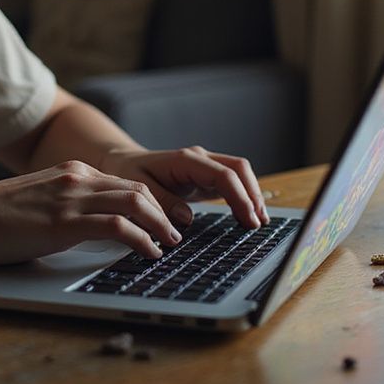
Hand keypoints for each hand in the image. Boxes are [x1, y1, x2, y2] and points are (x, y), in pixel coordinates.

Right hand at [0, 160, 184, 264]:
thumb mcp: (38, 204)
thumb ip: (64, 208)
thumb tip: (85, 229)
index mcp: (70, 172)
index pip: (123, 182)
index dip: (150, 201)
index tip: (163, 220)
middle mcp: (76, 178)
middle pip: (137, 188)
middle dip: (163, 210)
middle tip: (177, 231)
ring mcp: (72, 197)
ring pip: (135, 202)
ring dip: (160, 224)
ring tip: (170, 243)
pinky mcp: (66, 221)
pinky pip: (118, 226)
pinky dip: (142, 239)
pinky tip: (150, 253)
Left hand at [97, 146, 267, 229]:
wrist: (124, 163)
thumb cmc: (128, 174)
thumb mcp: (136, 187)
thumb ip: (161, 201)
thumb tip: (186, 218)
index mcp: (185, 160)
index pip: (222, 175)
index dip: (239, 197)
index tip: (248, 218)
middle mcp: (200, 159)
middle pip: (239, 169)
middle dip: (253, 195)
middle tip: (258, 224)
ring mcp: (205, 166)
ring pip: (240, 173)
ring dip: (253, 196)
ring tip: (260, 223)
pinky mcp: (206, 177)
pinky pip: (233, 182)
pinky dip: (244, 197)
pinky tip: (250, 215)